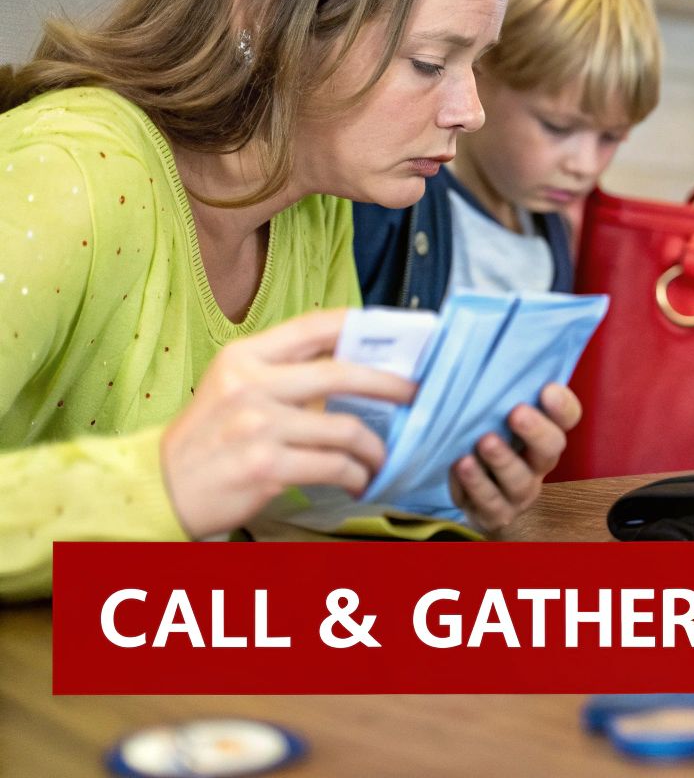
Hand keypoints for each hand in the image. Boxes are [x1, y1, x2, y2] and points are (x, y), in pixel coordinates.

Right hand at [161, 309, 416, 538]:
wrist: (159, 487)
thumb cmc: (205, 440)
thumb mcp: (232, 388)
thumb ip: (282, 373)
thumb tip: (352, 367)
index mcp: (244, 357)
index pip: (314, 326)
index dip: (363, 326)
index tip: (398, 332)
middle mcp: (251, 385)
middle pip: (343, 373)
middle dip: (390, 383)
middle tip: (415, 393)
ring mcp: (259, 426)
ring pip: (347, 428)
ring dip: (375, 447)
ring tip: (379, 457)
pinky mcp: (267, 466)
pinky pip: (335, 466)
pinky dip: (356, 475)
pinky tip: (358, 481)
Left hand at [448, 382, 580, 531]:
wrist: (473, 494)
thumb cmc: (478, 440)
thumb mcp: (487, 414)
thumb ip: (488, 389)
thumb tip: (465, 351)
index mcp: (543, 432)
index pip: (567, 416)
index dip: (561, 405)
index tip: (546, 389)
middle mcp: (538, 463)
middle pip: (552, 448)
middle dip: (536, 431)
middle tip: (516, 414)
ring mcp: (520, 491)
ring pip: (520, 479)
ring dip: (503, 460)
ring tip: (483, 442)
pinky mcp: (497, 513)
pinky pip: (489, 502)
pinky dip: (475, 484)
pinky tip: (460, 466)